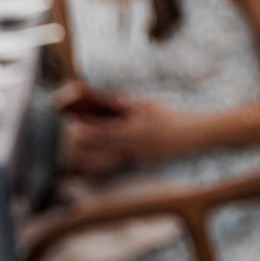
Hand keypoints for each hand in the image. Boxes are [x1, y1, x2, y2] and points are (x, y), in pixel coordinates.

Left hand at [61, 96, 184, 178]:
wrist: (188, 136)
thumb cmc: (168, 117)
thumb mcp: (148, 106)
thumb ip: (127, 104)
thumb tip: (110, 100)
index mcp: (129, 130)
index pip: (100, 129)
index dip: (86, 126)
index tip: (73, 123)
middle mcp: (129, 145)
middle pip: (100, 146)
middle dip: (86, 142)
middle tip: (71, 140)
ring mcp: (135, 155)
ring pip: (109, 156)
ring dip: (96, 153)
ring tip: (83, 151)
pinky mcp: (141, 161)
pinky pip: (122, 160)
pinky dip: (112, 158)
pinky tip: (105, 157)